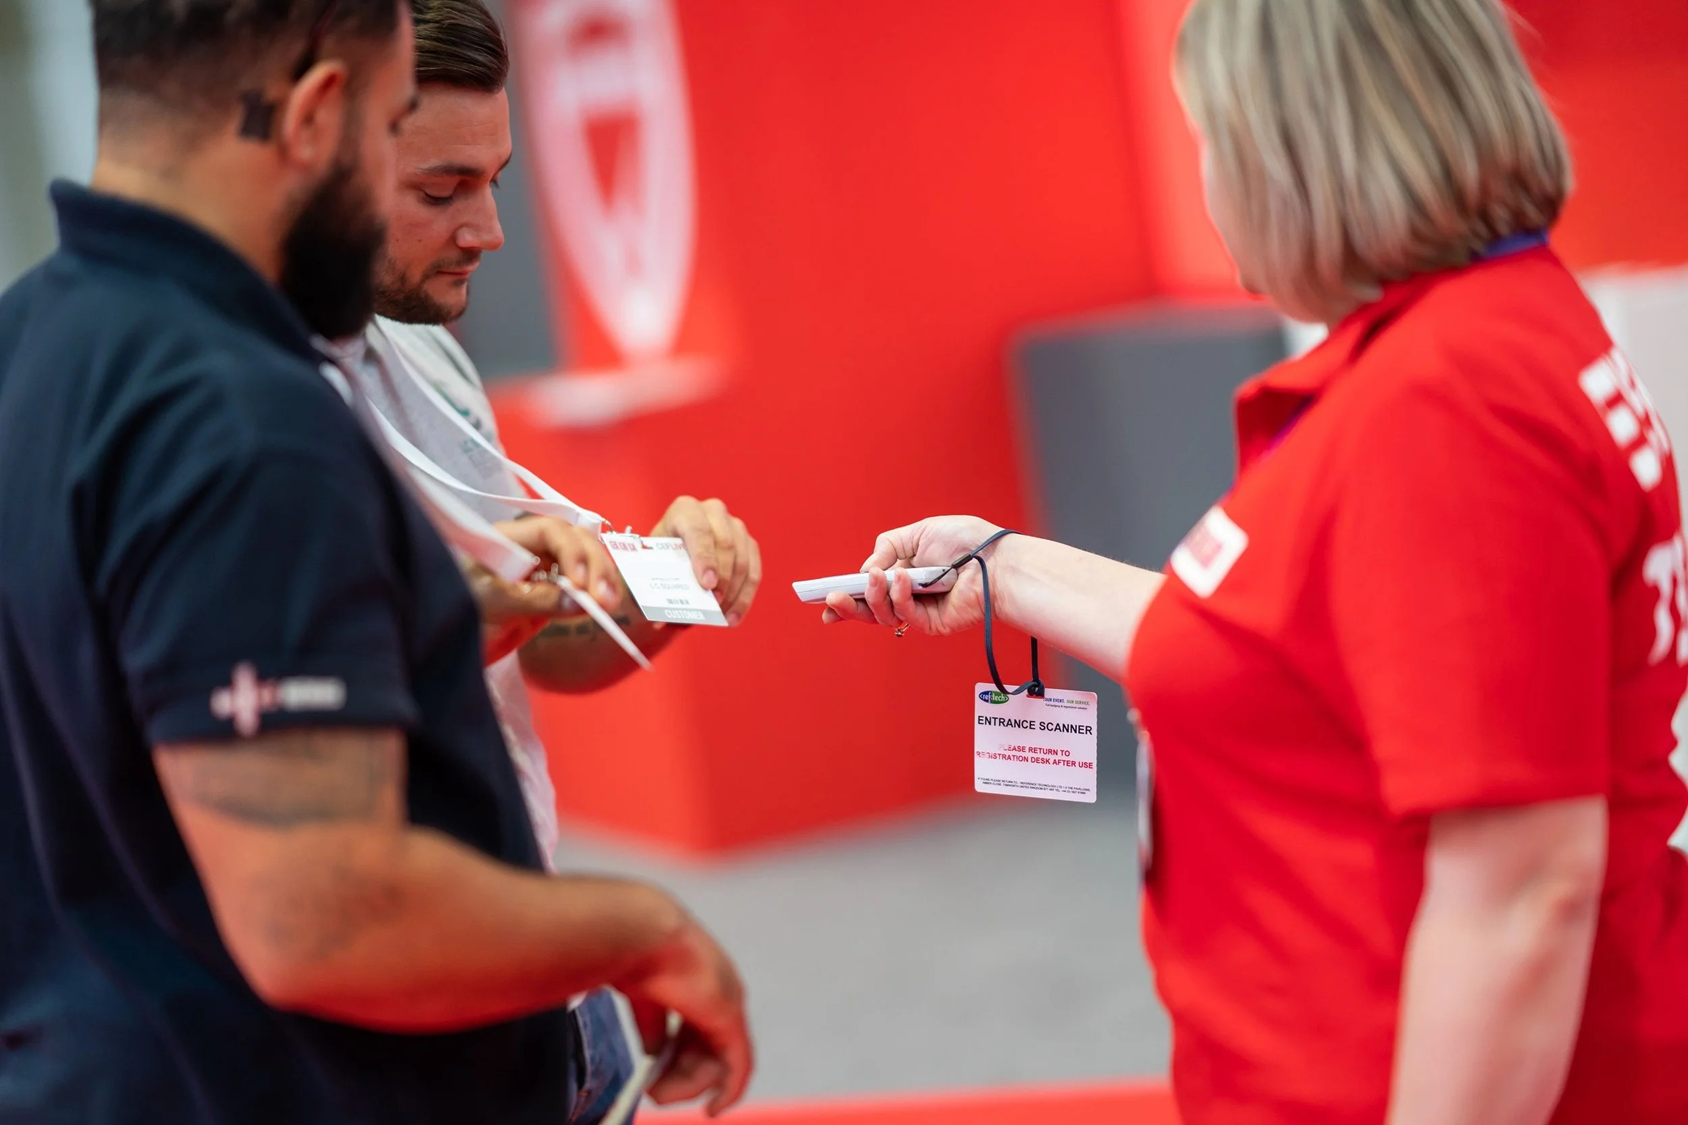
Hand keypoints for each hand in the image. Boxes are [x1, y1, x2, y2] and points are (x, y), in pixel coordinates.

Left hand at [466, 519, 619, 664]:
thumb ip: (538, 600)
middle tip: (604, 600)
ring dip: (601, 576)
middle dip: (594, 564)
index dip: (572, 553)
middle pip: (575, 539)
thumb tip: (582, 601)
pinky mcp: (549, 590)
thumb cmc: (454, 611)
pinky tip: (604, 605)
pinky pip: (579, 583)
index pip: (552, 530)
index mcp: (508, 538)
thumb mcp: (494, 604)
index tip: (580, 586)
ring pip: (583, 557)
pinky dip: (595, 591)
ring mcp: (542, 567)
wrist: (442, 639)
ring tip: (609, 604)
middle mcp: (530, 546)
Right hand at [620, 915, 753, 1116]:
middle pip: (709, 1049)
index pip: (699, 1029)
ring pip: (719, 1065)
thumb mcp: (644, 996)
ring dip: (688, 1086)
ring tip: (658, 1089)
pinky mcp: (731, 1019)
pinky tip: (713, 1111)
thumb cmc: (634, 955)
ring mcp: (729, 1005)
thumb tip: (653, 1053)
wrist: (641, 934)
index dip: (683, 1056)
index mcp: (701, 981)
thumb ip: (653, 1024)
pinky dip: (728, 1092)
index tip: (662, 1077)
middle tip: (654, 1088)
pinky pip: (738, 1068)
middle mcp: (722, 993)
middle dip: (681, 1076)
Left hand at [651, 496, 762, 626]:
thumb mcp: (642, 572)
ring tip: (722, 616)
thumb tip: (659, 616)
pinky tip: (733, 617)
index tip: (706, 584)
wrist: (667, 563)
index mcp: (683, 510)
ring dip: (734, 591)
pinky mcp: (747, 545)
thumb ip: (647, 588)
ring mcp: (734, 526)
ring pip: (743, 558)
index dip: (704, 556)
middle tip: (714, 604)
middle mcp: (712, 511)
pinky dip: (745, 596)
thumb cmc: (652, 566)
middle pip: (726, 543)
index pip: (697, 529)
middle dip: (723, 577)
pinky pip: (754, 571)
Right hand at [822, 515, 1001, 636]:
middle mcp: (908, 595)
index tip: (823, 598)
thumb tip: (866, 569)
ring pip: (882, 615)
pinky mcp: (931, 624)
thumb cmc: (966, 542)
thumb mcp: (919, 532)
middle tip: (832, 599)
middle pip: (868, 610)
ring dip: (872, 596)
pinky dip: (899, 597)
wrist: (997, 559)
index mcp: (902, 574)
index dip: (845, 596)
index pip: (868, 589)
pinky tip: (902, 578)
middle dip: (847, 606)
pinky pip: (905, 615)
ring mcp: (919, 612)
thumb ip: (887, 547)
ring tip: (874, 578)